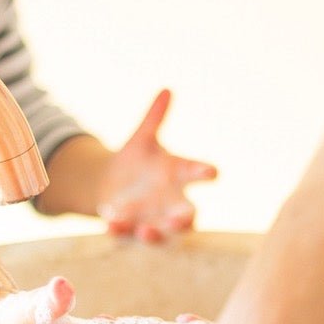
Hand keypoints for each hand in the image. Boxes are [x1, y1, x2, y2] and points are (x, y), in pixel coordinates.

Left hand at [98, 89, 216, 240]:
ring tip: (146, 231)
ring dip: (155, 234)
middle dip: (184, 219)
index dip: (205, 172)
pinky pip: (127, 234)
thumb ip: (154, 118)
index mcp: (178, 176)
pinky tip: (111, 224)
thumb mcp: (142, 139)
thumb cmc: (138, 161)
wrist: (111, 184)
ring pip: (160, 234)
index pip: (197, 174)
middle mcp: (170, 203)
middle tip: (181, 219)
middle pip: (187, 216)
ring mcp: (152, 219)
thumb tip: (166, 89)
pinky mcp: (130, 228)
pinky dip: (121, 230)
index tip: (212, 171)